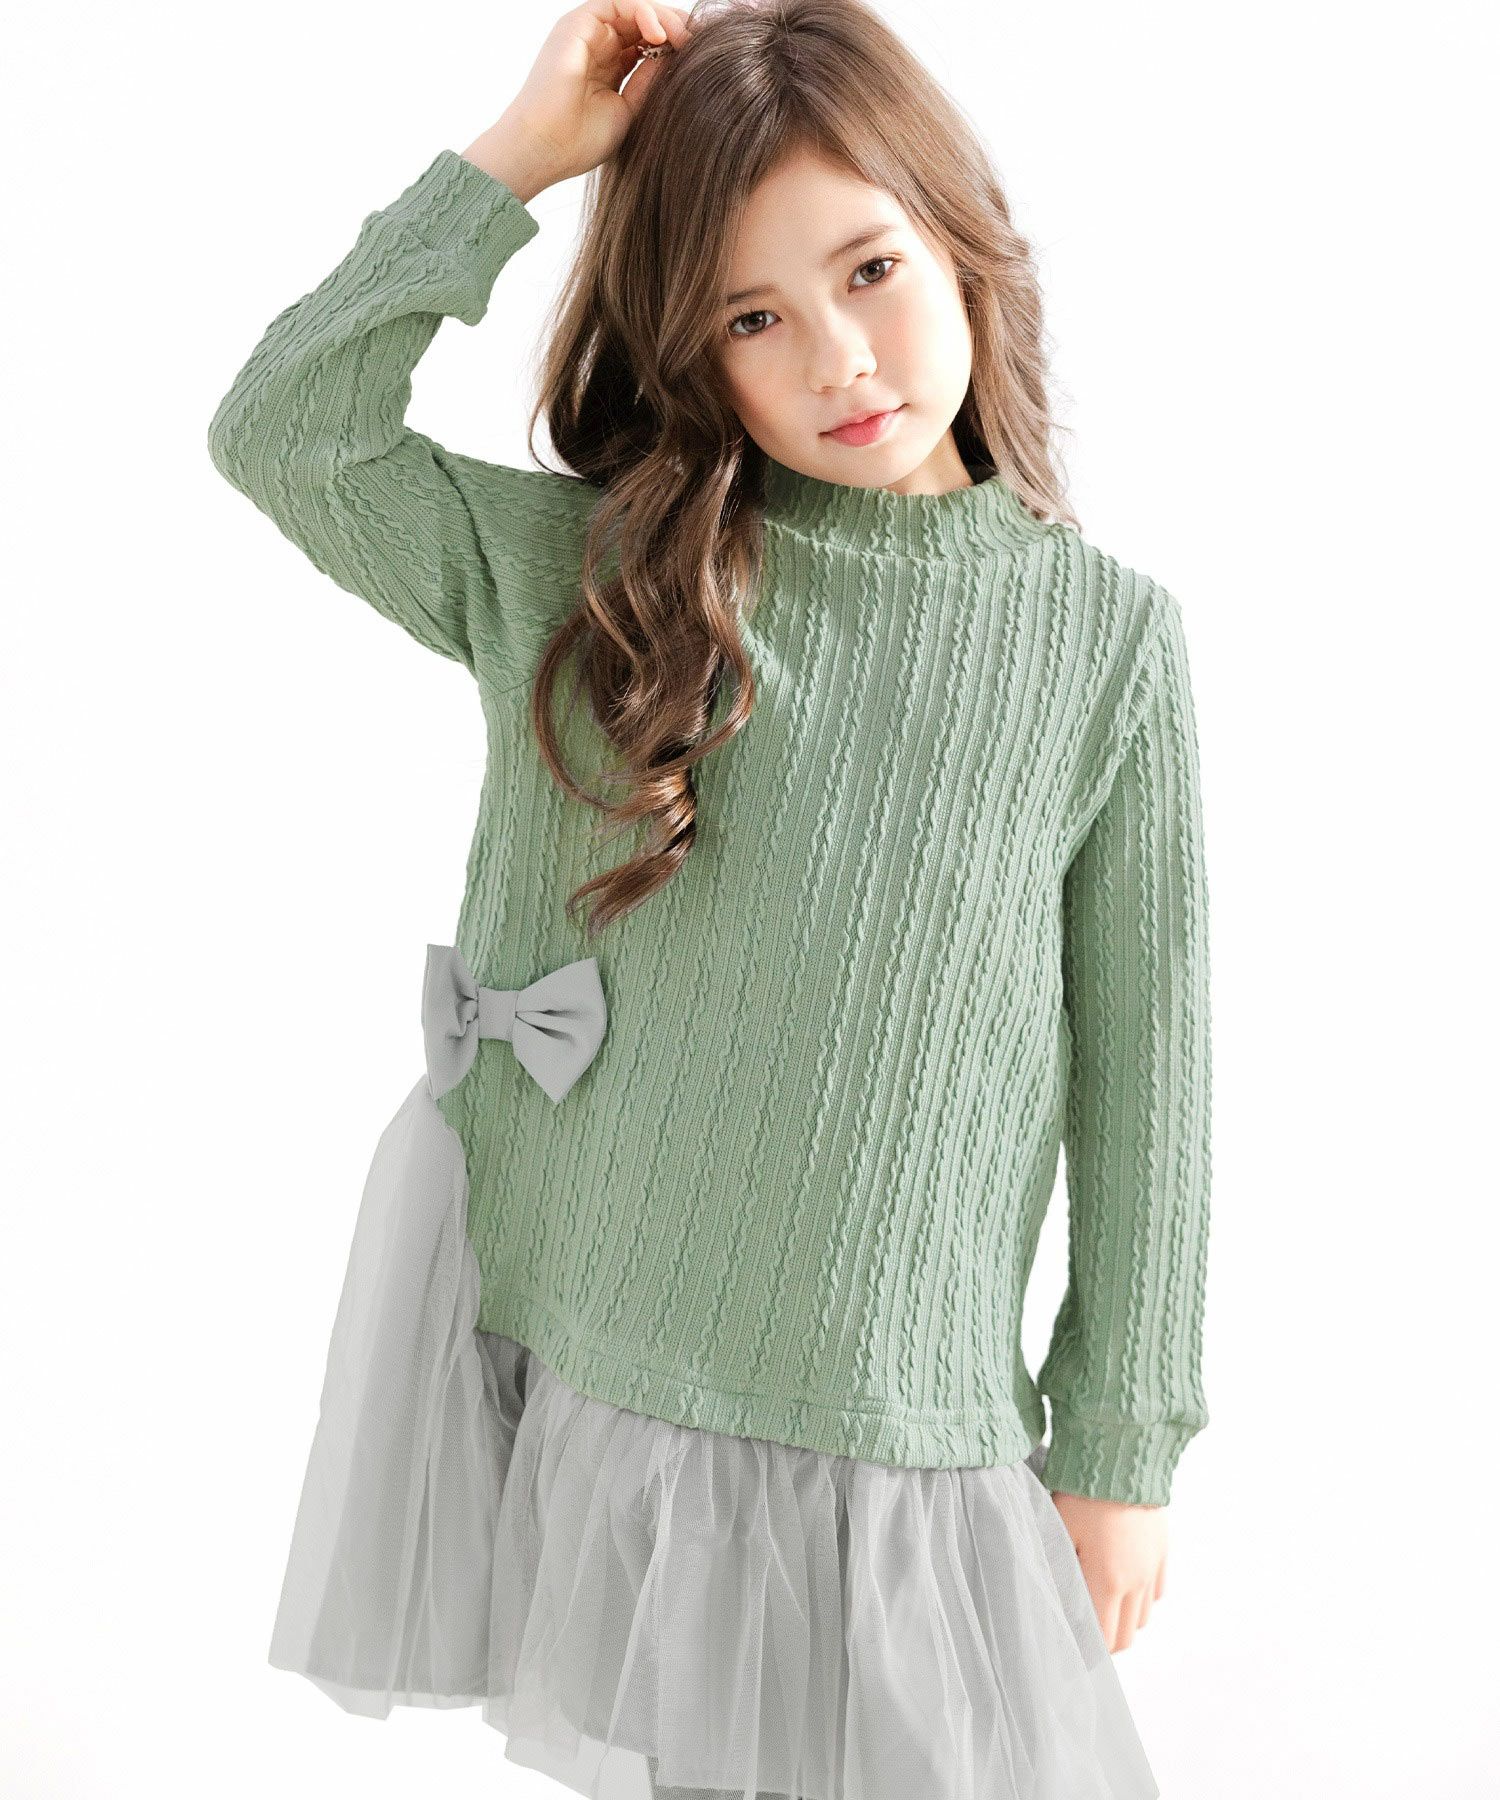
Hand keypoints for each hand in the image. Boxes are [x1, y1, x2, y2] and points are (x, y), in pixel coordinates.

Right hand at [468, 1, 697, 201]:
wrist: (545, 148)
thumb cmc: (580, 141)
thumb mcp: (631, 111)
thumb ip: (651, 82)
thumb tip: (677, 56)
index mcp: (609, 69)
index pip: (648, 45)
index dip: (674, 47)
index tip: (699, 59)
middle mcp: (597, 46)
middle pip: (643, 23)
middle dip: (674, 29)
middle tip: (699, 44)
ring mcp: (586, 33)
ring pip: (633, 10)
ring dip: (663, 19)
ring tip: (684, 38)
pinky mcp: (577, 24)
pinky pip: (617, 4)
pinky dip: (643, 12)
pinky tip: (660, 34)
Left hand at [1047, 1488, 1168, 1652]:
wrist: (1121, 1456)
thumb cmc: (1081, 1493)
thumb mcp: (1060, 1531)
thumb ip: (1060, 1572)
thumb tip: (1056, 1603)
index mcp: (1107, 1582)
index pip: (1103, 1639)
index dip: (1087, 1652)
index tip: (1072, 1653)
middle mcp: (1135, 1581)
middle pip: (1127, 1634)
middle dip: (1106, 1643)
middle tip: (1085, 1636)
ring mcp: (1153, 1566)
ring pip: (1144, 1615)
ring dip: (1125, 1620)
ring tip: (1102, 1609)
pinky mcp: (1162, 1549)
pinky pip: (1157, 1589)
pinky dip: (1143, 1597)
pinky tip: (1125, 1585)